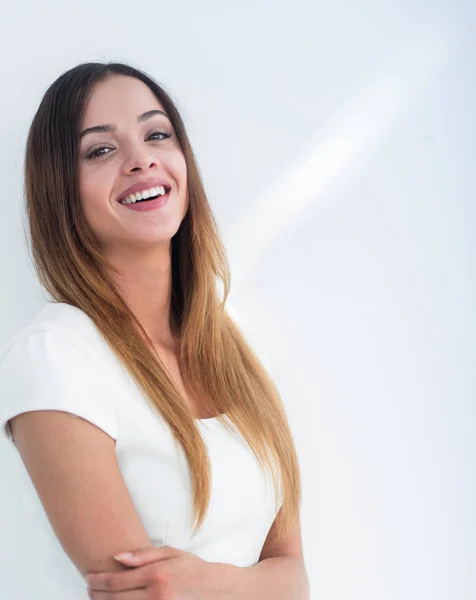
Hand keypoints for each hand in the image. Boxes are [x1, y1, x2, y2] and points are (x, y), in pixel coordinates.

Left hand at [85, 545, 238, 599]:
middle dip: (96, 594)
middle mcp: (156, 596)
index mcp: (156, 576)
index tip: (88, 578)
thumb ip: (144, 555)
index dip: (97, 581)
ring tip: (97, 597)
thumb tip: (117, 557)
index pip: (116, 581)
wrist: (218, 590)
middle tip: (89, 587)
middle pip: (113, 599)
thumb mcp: (172, 553)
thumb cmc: (194, 569)